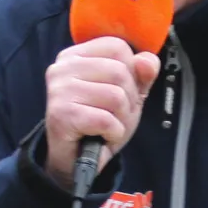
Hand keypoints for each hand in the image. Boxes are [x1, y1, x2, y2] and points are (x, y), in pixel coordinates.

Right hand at [43, 37, 161, 188]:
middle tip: (116, 115)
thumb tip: (148, 61)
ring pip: (115, 96)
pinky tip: (102, 137)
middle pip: (119, 71)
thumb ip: (141, 74)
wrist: (76, 160)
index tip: (121, 91)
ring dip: (121, 119)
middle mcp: (63, 68)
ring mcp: (60, 90)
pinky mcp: (62, 114)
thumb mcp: (127, 94)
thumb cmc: (98, 123)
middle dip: (129, 100)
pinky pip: (106, 120)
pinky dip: (114, 133)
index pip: (118, 47)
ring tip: (108, 126)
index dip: (132, 72)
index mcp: (76, 55)